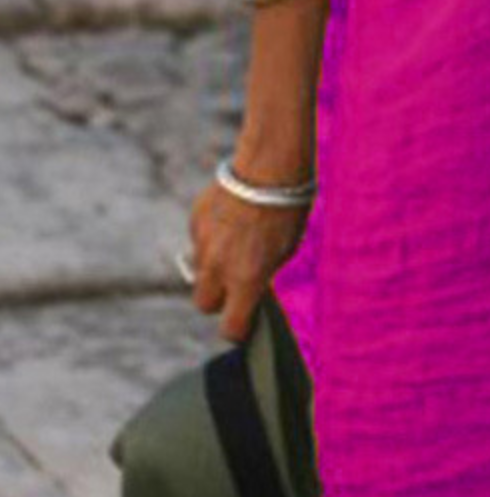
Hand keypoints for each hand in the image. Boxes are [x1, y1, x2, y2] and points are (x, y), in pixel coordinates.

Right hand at [186, 172, 310, 342]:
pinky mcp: (195, 222)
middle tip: (236, 287)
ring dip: (213, 268)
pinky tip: (231, 221)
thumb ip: (260, 276)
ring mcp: (202, 244)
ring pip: (199, 272)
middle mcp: (219, 267)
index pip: (230, 328)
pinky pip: (199, 242)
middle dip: (218, 301)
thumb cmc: (287, 210)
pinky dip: (211, 240)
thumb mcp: (284, 251)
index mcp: (246, 279)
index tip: (245, 325)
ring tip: (238, 246)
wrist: (269, 166)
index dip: (238, 330)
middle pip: (204, 304)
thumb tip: (248, 289)